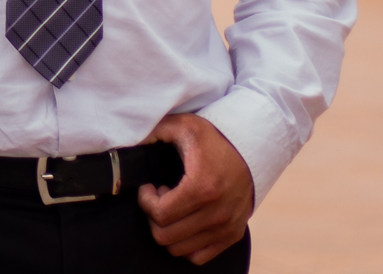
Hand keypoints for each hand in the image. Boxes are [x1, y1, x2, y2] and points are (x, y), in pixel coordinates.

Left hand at [136, 113, 253, 265]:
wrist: (253, 148)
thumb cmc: (213, 137)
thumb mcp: (182, 125)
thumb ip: (153, 132)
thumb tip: (130, 147)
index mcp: (203, 187)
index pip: (159, 214)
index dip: (145, 200)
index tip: (150, 186)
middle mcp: (217, 213)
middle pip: (165, 235)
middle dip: (154, 215)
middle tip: (161, 197)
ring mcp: (227, 227)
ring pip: (179, 249)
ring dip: (169, 229)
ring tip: (175, 207)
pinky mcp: (233, 235)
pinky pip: (199, 256)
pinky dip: (185, 243)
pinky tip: (186, 220)